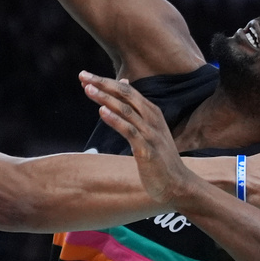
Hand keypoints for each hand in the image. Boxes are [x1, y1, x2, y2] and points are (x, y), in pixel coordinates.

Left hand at [79, 71, 198, 205]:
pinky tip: (102, 112)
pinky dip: (116, 120)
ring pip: (126, 110)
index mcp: (151, 112)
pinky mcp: (147, 150)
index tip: (85, 76)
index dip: (105, 82)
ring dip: (106, 99)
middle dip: (103, 84)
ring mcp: (151, 134)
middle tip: (82, 76)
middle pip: (126, 95)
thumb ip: (135, 108)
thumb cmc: (159, 157)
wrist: (177, 184)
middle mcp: (152, 119)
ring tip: (88, 89)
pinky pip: (130, 131)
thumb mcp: (149, 129)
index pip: (126, 90)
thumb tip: (123, 83)